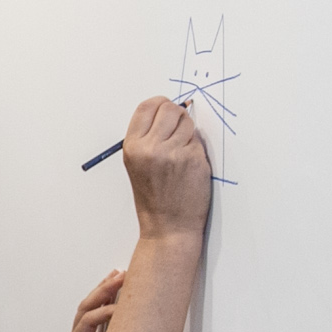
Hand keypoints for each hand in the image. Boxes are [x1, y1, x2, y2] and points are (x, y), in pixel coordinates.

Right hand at [119, 97, 211, 238]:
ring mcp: (174, 153)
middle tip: (178, 129)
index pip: (147, 107)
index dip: (160, 104)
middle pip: (170, 108)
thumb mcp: (137, 164)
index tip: (166, 109)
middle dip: (177, 115)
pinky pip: (198, 141)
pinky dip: (196, 149)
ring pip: (188, 122)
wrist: (168, 227)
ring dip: (188, 132)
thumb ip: (147, 137)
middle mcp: (151, 148)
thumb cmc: (153, 198)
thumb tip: (167, 110)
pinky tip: (189, 166)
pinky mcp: (195, 160)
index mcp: (133, 147)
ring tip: (182, 152)